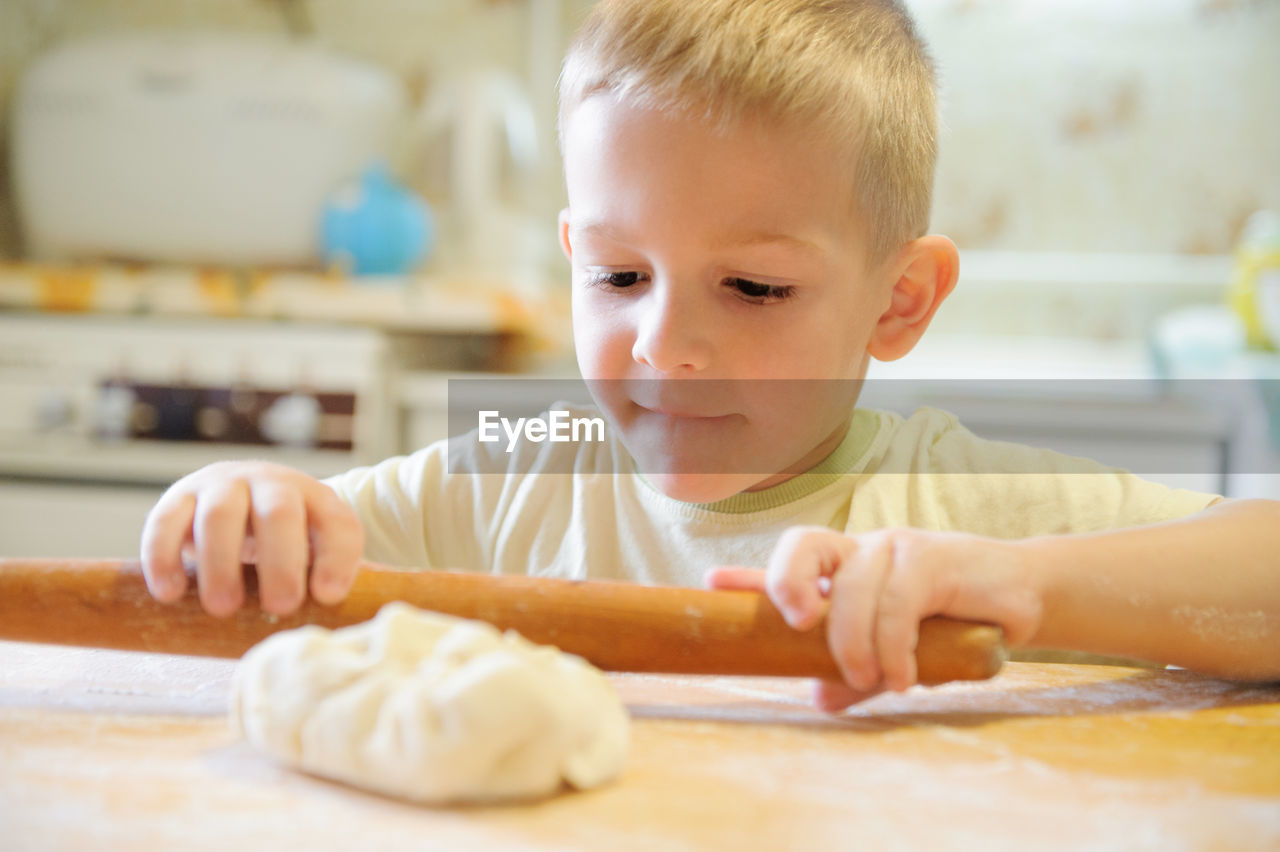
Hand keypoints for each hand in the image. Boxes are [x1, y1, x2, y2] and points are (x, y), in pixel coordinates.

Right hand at [140, 460, 362, 616]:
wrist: (240, 498)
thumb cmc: (284, 540)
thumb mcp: (313, 548)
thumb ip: (324, 577)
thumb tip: (326, 622)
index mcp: (316, 499)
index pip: (336, 523)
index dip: (336, 559)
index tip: (327, 597)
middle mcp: (270, 484)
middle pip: (279, 513)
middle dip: (281, 562)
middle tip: (279, 605)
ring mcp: (223, 485)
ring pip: (220, 515)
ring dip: (221, 563)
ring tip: (222, 608)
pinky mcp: (180, 496)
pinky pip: (166, 521)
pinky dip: (163, 557)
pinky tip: (169, 594)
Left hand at [708, 526, 1041, 710]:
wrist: (1023, 598)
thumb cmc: (953, 623)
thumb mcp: (895, 653)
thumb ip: (856, 672)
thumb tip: (821, 698)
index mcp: (847, 568)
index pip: (792, 563)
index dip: (751, 575)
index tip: (713, 585)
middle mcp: (865, 551)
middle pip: (806, 546)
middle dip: (788, 583)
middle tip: (798, 627)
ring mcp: (898, 549)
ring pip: (854, 586)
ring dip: (856, 641)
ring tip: (874, 679)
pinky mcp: (935, 559)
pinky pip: (899, 601)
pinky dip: (895, 644)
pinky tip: (904, 676)